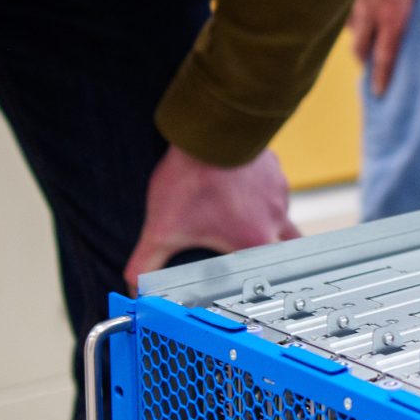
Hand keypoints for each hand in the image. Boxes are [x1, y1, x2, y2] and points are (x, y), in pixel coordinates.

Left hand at [123, 144, 297, 291]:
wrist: (208, 133)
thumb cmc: (191, 180)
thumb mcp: (161, 228)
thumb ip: (145, 263)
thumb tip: (133, 287)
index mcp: (254, 240)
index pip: (271, 273)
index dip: (260, 278)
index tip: (249, 281)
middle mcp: (276, 218)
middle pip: (286, 246)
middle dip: (270, 251)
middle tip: (249, 253)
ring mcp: (279, 191)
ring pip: (279, 215)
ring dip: (263, 220)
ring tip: (235, 216)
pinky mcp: (275, 168)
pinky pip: (273, 187)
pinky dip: (259, 192)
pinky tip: (237, 188)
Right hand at [347, 0, 419, 96]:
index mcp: (392, 15)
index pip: (386, 54)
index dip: (382, 75)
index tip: (379, 91)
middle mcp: (370, 14)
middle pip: (363, 49)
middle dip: (366, 62)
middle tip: (369, 71)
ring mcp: (353, 2)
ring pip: (352, 31)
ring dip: (357, 40)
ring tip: (362, 44)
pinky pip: (342, 12)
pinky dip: (348, 19)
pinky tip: (352, 14)